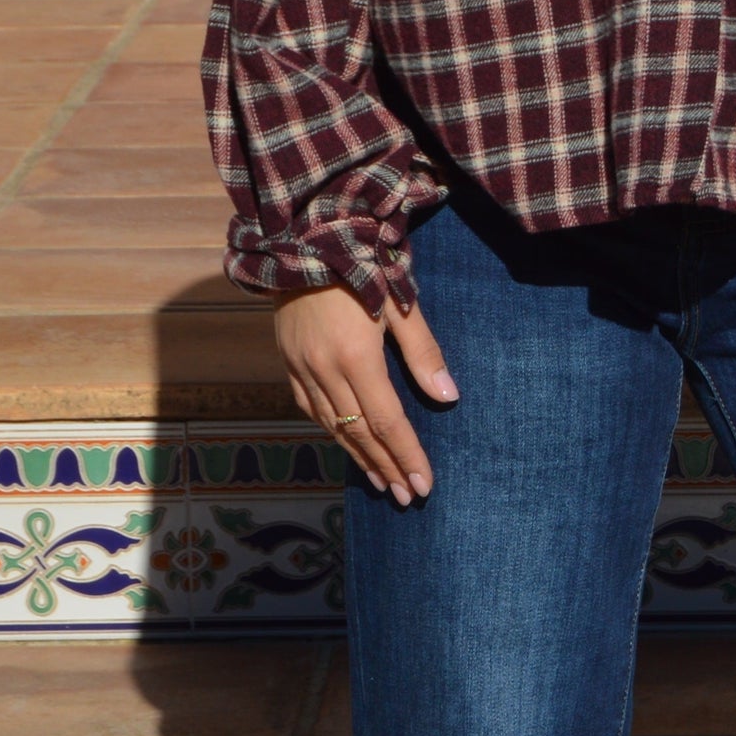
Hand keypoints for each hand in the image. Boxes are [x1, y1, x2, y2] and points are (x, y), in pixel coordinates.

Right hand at [272, 284, 458, 505]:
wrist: (303, 238)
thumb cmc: (364, 264)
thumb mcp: (402, 302)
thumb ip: (423, 352)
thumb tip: (448, 397)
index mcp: (356, 356)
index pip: (387, 421)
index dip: (407, 455)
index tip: (423, 484)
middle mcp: (324, 369)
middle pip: (359, 432)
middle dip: (386, 467)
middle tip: (408, 497)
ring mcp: (301, 366)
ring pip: (332, 425)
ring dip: (358, 457)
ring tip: (383, 482)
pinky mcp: (287, 360)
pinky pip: (310, 408)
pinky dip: (331, 431)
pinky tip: (347, 444)